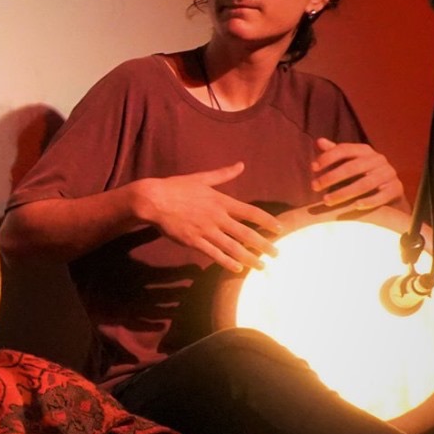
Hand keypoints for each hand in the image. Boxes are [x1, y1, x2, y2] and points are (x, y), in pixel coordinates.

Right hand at [132, 162, 281, 272]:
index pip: (251, 212)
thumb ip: (223, 174)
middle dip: (263, 245)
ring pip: (232, 247)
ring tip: (261, 266)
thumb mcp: (202, 178)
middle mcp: (217, 217)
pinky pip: (214, 254)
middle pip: (246, 234)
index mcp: (221, 201)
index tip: (280, 228)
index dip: (267, 221)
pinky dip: (227, 262)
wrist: (153, 199)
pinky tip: (237, 269)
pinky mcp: (193, 241)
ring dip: (249, 258)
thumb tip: (241, 165)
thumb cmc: (176, 187)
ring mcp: (205, 231)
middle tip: (276, 254)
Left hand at [312, 138, 403, 212]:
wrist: (389, 189)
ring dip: (344, 193)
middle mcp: (378, 159)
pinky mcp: (396, 188)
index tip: (313, 168)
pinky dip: (369, 201)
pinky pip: (382, 195)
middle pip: (353, 167)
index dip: (328, 157)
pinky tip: (354, 206)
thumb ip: (334, 153)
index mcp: (365, 150)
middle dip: (331, 177)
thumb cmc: (361, 174)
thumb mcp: (348, 162)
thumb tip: (319, 141)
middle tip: (314, 187)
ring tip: (327, 201)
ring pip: (365, 184)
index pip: (344, 149)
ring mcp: (389, 173)